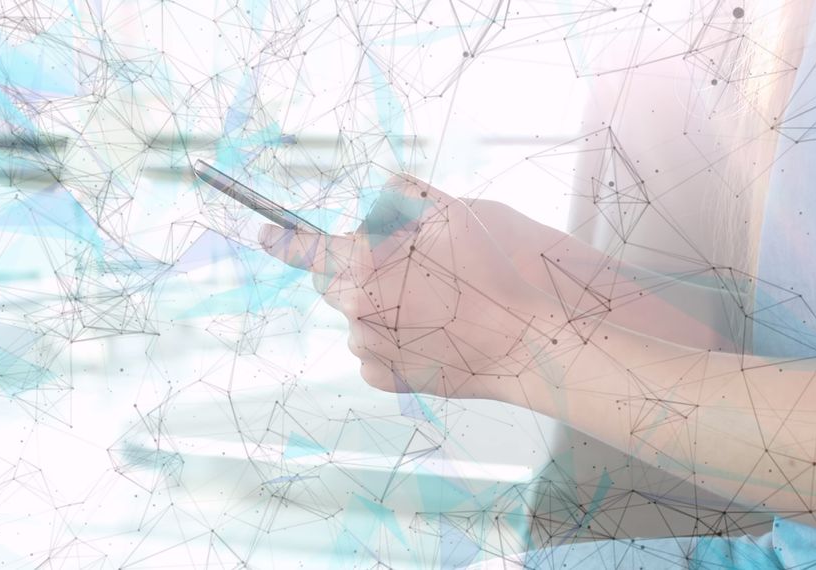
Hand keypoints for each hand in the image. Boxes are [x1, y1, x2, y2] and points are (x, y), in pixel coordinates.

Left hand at [259, 174, 552, 397]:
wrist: (548, 337)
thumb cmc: (508, 268)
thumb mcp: (459, 211)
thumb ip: (406, 202)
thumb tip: (383, 197)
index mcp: (366, 263)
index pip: (308, 249)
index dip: (285, 240)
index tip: (267, 235)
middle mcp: (360, 311)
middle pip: (335, 284)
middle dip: (360, 270)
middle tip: (415, 265)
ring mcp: (375, 350)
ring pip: (359, 318)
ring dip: (383, 307)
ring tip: (442, 303)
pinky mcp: (393, 380)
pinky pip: (376, 351)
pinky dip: (396, 340)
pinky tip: (438, 333)